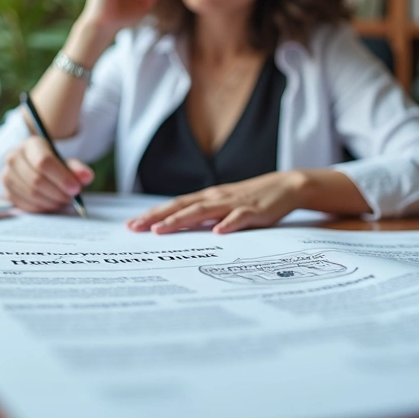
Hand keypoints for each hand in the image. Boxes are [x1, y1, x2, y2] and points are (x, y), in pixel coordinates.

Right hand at [1, 136, 93, 212]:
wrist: (34, 166)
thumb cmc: (53, 164)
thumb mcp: (66, 162)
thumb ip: (77, 169)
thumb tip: (87, 177)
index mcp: (31, 145)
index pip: (43, 162)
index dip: (61, 178)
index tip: (76, 189)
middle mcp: (14, 158)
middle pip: (36, 180)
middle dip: (57, 193)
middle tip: (71, 198)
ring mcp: (7, 175)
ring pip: (30, 194)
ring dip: (51, 202)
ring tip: (63, 200)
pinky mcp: (7, 191)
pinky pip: (25, 205)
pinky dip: (42, 208)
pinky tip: (52, 204)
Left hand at [126, 171, 307, 234]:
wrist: (286, 186)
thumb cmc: (253, 199)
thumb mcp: (225, 207)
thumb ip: (205, 217)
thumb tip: (180, 229)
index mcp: (208, 197)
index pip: (175, 205)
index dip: (153, 214)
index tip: (132, 225)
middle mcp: (216, 198)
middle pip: (182, 207)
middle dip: (157, 217)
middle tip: (135, 228)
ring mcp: (234, 203)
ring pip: (203, 211)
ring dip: (182, 220)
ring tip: (162, 229)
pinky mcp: (254, 211)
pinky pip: (239, 218)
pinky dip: (228, 224)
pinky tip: (218, 232)